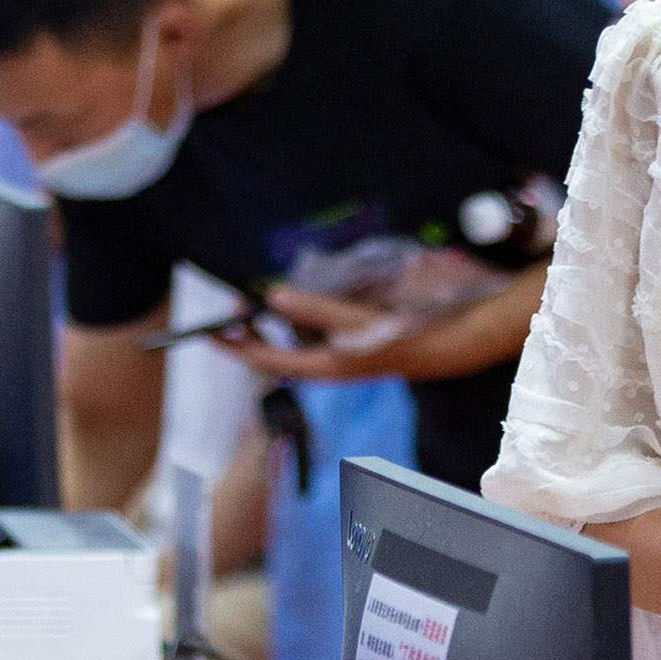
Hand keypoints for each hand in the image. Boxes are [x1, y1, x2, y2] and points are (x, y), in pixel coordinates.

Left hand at [227, 270, 522, 385]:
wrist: (452, 341)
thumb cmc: (404, 334)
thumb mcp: (354, 319)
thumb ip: (313, 307)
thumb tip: (272, 297)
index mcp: (324, 366)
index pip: (266, 361)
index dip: (235, 347)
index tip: (208, 332)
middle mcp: (327, 364)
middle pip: (277, 350)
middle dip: (254, 328)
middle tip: (233, 304)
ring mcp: (340, 354)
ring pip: (297, 338)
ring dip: (279, 318)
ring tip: (259, 297)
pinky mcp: (353, 342)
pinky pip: (317, 328)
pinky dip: (304, 312)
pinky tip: (303, 294)